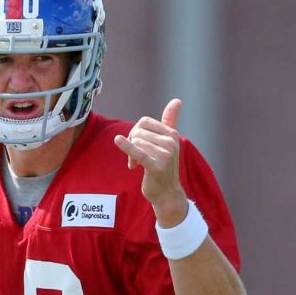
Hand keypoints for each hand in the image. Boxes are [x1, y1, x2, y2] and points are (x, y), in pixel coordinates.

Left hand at [114, 99, 188, 226]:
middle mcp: (171, 142)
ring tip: (135, 164)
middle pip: (138, 131)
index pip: (143, 122)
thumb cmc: (164, 166)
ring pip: (136, 142)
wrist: (167, 194)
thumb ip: (170, 121)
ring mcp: (166, 154)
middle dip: (131, 143)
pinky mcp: (157, 166)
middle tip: (135, 158)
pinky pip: (138, 152)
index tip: (138, 145)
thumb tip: (177, 100)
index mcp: (172, 134)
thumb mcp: (168, 142)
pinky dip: (127, 146)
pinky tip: (118, 141)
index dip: (136, 133)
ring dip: (130, 154)